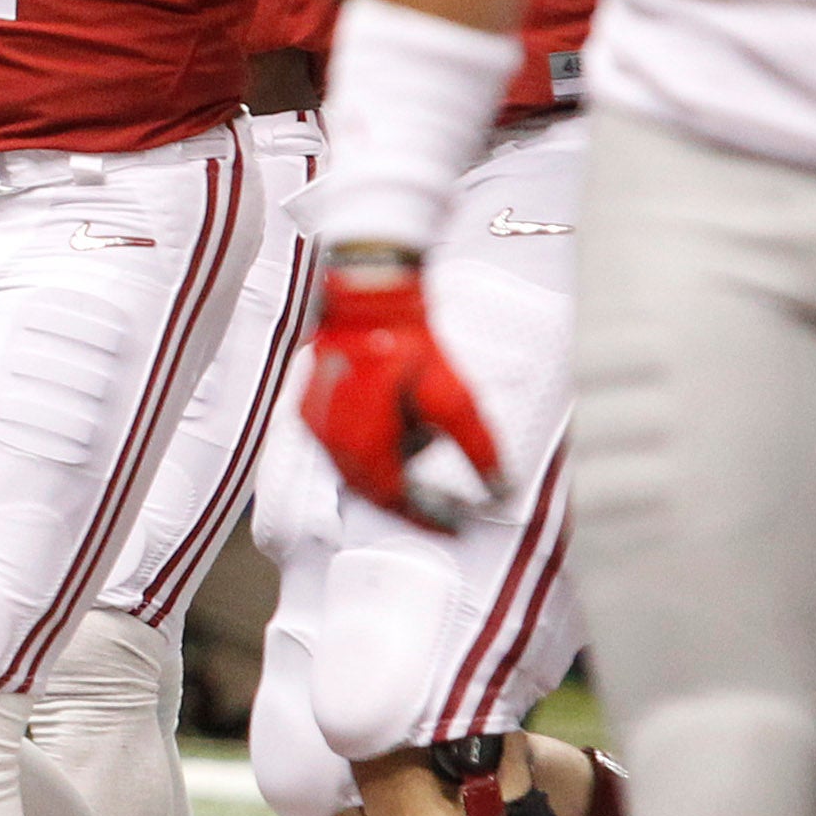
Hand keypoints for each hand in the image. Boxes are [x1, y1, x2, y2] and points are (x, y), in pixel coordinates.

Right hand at [301, 263, 504, 530]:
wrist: (367, 292)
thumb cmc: (406, 338)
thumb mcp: (453, 396)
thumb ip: (476, 448)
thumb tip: (500, 489)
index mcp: (361, 445)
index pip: (396, 499)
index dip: (429, 514)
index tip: (458, 523)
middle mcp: (331, 441)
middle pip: (373, 488)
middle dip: (410, 495)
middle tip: (447, 502)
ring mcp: (318, 423)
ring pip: (357, 467)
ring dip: (391, 468)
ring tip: (424, 443)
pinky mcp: (315, 405)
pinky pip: (344, 445)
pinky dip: (373, 447)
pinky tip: (398, 424)